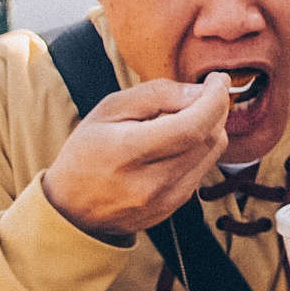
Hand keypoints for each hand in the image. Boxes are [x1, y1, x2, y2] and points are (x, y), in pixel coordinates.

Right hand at [41, 74, 230, 238]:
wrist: (71, 210)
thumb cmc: (87, 151)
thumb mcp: (109, 110)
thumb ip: (156, 95)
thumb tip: (200, 91)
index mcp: (128, 152)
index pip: (191, 126)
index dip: (214, 100)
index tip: (218, 80)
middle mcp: (151, 182)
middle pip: (208, 138)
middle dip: (215, 108)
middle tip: (203, 92)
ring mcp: (165, 201)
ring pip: (211, 154)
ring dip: (210, 127)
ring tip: (185, 116)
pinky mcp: (173, 208)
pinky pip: (202, 170)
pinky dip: (200, 149)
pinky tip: (179, 142)